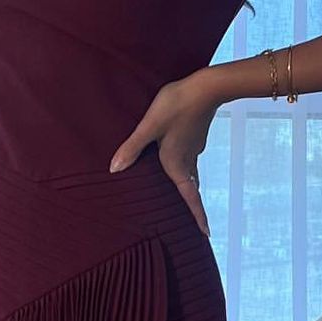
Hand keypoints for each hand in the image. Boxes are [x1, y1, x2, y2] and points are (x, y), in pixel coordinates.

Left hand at [108, 69, 219, 236]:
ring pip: (188, 172)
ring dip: (186, 184)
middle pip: (191, 188)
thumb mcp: (149, 126)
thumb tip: (114, 170)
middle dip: (192, 205)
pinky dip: (182, 164)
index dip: (199, 217)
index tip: (207, 234)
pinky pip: (188, 156)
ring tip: (177, 191)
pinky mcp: (194, 134)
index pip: (191, 198)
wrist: (205, 86)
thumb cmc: (176, 105)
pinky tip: (172, 155)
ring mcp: (193, 147)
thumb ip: (132, 147)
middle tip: (193, 220)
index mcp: (177, 164)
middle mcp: (188, 160)